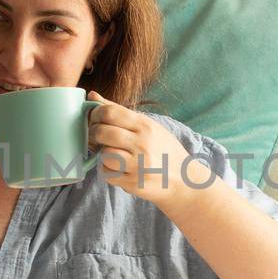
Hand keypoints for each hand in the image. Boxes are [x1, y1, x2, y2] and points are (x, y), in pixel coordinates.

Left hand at [85, 91, 198, 206]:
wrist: (185, 181)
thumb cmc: (164, 150)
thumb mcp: (148, 126)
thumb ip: (119, 111)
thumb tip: (92, 95)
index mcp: (145, 126)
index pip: (109, 112)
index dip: (95, 114)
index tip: (95, 119)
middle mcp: (142, 144)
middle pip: (102, 132)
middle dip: (93, 134)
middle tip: (97, 137)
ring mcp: (138, 165)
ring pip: (103, 154)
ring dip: (103, 154)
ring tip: (113, 154)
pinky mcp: (133, 183)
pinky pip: (107, 173)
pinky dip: (108, 170)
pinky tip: (119, 168)